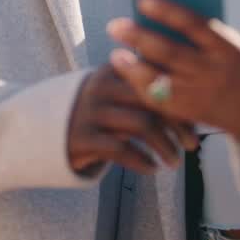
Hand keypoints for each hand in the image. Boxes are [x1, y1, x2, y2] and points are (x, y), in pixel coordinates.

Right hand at [66, 64, 198, 175]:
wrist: (41, 130)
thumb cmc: (93, 113)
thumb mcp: (113, 92)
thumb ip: (143, 91)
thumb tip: (192, 106)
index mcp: (114, 70)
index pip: (157, 79)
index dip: (182, 100)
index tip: (197, 120)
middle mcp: (102, 86)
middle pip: (153, 100)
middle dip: (179, 125)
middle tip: (192, 144)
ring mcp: (90, 111)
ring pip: (142, 125)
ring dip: (165, 147)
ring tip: (174, 162)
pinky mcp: (82, 138)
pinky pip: (122, 150)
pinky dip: (143, 161)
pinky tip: (152, 169)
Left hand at [107, 0, 239, 146]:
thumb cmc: (238, 63)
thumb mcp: (230, 44)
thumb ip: (201, 33)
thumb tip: (158, 14)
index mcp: (226, 46)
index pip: (194, 24)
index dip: (167, 12)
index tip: (142, 0)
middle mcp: (213, 70)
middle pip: (170, 53)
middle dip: (139, 38)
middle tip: (115, 26)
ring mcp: (202, 93)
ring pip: (161, 81)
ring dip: (133, 68)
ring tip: (115, 55)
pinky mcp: (192, 112)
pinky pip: (161, 101)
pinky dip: (141, 88)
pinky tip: (128, 76)